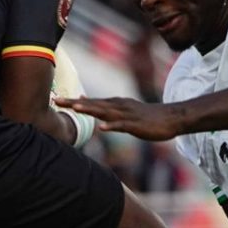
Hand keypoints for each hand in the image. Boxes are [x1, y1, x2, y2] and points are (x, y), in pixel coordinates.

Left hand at [58, 96, 181, 142]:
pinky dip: (112, 126)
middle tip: (57, 100)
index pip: (90, 102)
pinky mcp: (136, 124)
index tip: (56, 100)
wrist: (171, 118)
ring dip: (91, 109)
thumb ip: (105, 108)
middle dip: (75, 103)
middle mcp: (119, 106)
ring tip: (76, 108)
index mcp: (115, 104)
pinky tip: (102, 128)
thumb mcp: (123, 111)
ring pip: (106, 112)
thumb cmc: (146, 117)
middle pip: (93, 104)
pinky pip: (122, 125)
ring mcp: (127, 115)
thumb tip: (86, 102)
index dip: (73, 101)